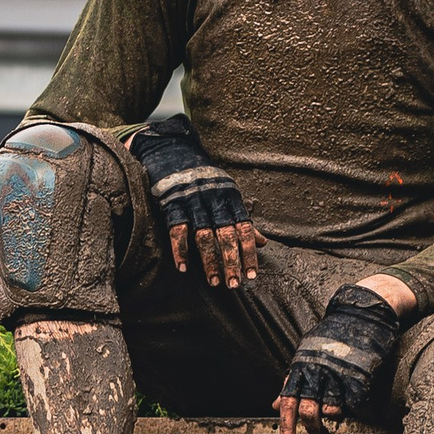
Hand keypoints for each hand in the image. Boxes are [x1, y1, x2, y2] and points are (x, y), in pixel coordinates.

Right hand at [130, 116, 257, 287]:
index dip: (249, 253)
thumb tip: (261, 242)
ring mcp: (192, 201)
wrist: (172, 149)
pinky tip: (183, 267)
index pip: (244, 229)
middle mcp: (213, 199)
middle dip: (232, 262)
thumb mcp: (226, 193)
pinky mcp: (171, 203)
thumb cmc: (203, 177)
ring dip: (209, 261)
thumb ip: (241, 219)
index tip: (252, 275)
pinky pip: (177, 229)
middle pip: (226, 235)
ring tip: (215, 282)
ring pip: (204, 236)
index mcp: (230, 197)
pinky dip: (180, 249)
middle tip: (235, 284)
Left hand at [276, 282, 407, 433]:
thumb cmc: (333, 336)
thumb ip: (292, 380)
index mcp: (300, 367)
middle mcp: (316, 371)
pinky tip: (358, 400)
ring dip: (335, 417)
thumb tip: (275, 404)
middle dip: (312, 428)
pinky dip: (358, 407)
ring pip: (332, 411)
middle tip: (318, 433)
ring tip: (339, 409)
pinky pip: (356, 403)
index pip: (288, 402)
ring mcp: (338, 373)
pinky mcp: (359, 374)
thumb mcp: (306, 355)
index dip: (286, 427)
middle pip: (308, 412)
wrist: (362, 312)